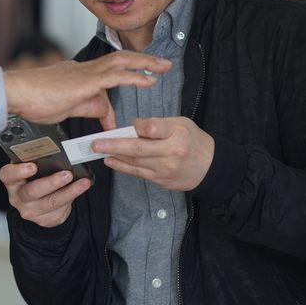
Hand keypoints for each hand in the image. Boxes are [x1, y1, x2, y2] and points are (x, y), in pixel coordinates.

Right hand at [0, 162, 91, 227]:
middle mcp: (18, 197)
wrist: (38, 201)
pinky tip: (80, 190)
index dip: (18, 171)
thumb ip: (37, 158)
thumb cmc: (35, 177)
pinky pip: (60, 210)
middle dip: (51, 183)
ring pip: (51, 203)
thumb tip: (55, 148)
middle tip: (66, 174)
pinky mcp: (44, 220)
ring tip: (82, 183)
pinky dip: (72, 199)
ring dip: (69, 192)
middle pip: (32, 191)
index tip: (32, 165)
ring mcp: (30, 211)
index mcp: (11, 180)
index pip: (8, 175)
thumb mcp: (32, 165)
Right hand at [3, 51, 171, 126]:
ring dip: (145, 64)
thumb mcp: (67, 108)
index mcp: (78, 76)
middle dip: (142, 61)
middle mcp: (84, 70)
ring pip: (121, 62)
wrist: (15, 93)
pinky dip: (135, 76)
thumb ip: (88, 108)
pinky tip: (148, 79)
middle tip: (162, 65)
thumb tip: (106, 116)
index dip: (119, 91)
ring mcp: (85, 72)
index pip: (105, 79)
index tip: (124, 107)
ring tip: (163, 67)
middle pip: (119, 59)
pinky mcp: (86, 80)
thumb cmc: (32, 100)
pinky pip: (116, 75)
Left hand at [93, 117, 214, 190]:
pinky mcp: (160, 180)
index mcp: (178, 135)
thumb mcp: (181, 124)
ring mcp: (165, 169)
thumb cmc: (193, 140)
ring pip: (135, 162)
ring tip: (99, 150)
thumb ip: (158, 124)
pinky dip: (122, 166)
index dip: (137, 126)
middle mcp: (171, 153)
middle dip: (114, 145)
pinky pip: (138, 173)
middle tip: (96, 143)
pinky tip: (111, 161)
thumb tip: (133, 126)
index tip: (128, 125)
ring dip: (114, 156)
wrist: (209, 167)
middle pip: (138, 148)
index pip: (151, 128)